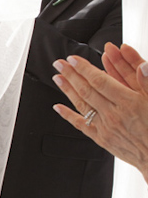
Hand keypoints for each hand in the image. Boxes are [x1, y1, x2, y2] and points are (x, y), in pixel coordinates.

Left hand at [52, 48, 147, 182]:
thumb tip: (144, 66)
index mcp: (129, 103)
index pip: (100, 81)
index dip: (85, 68)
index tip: (74, 59)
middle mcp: (114, 115)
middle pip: (87, 90)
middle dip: (71, 75)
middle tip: (59, 64)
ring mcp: (106, 128)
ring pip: (82, 105)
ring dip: (67, 90)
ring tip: (57, 78)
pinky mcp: (102, 139)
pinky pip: (81, 125)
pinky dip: (68, 115)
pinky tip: (58, 107)